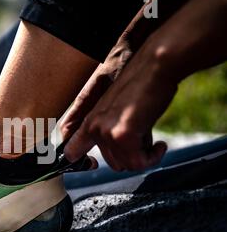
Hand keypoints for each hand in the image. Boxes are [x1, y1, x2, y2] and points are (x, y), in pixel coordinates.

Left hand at [63, 40, 175, 170]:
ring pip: (126, 164)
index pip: (71, 152)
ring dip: (143, 157)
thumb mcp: (118, 109)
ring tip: (153, 142)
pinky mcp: (123, 135)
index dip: (81, 162)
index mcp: (90, 121)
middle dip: (131, 157)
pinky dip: (153, 157)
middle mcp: (93, 128)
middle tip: (144, 144)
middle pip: (111, 163)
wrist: (154, 67)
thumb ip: (112, 130)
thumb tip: (123, 157)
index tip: (94, 164)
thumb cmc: (142, 84)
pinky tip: (159, 145)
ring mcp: (106, 132)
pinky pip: (139, 162)